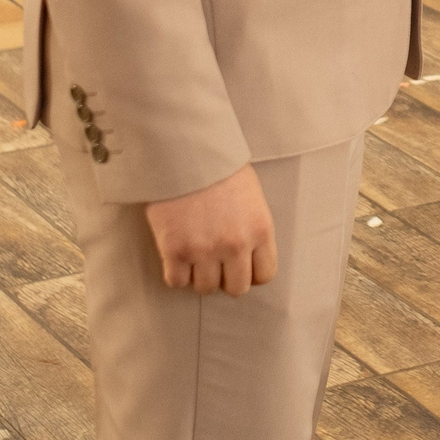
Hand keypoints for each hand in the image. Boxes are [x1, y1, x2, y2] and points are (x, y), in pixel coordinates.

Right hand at [145, 165, 276, 295]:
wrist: (184, 150)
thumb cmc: (218, 167)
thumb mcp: (251, 196)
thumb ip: (253, 227)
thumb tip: (249, 254)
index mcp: (260, 229)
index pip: (265, 275)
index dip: (251, 273)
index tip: (239, 266)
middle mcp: (236, 245)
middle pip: (236, 288)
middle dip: (226, 278)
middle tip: (215, 263)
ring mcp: (205, 250)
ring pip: (206, 288)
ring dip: (199, 276)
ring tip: (194, 256)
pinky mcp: (175, 250)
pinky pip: (176, 282)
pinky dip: (175, 273)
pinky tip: (176, 257)